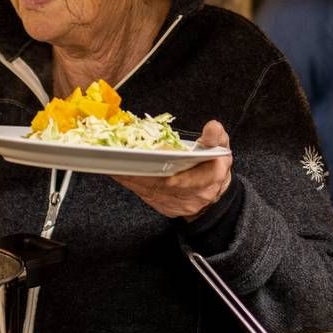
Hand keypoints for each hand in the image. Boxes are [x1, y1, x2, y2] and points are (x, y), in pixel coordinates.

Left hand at [115, 121, 232, 220]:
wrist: (213, 196)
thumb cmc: (213, 167)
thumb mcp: (220, 148)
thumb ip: (216, 138)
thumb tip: (212, 127)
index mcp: (207, 180)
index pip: (183, 180)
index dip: (163, 173)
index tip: (147, 161)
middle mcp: (190, 196)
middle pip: (159, 185)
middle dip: (138, 172)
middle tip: (120, 158)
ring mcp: (174, 204)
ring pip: (147, 191)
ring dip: (129, 176)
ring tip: (112, 162)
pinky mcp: (162, 206)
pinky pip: (143, 195)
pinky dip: (129, 182)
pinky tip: (118, 171)